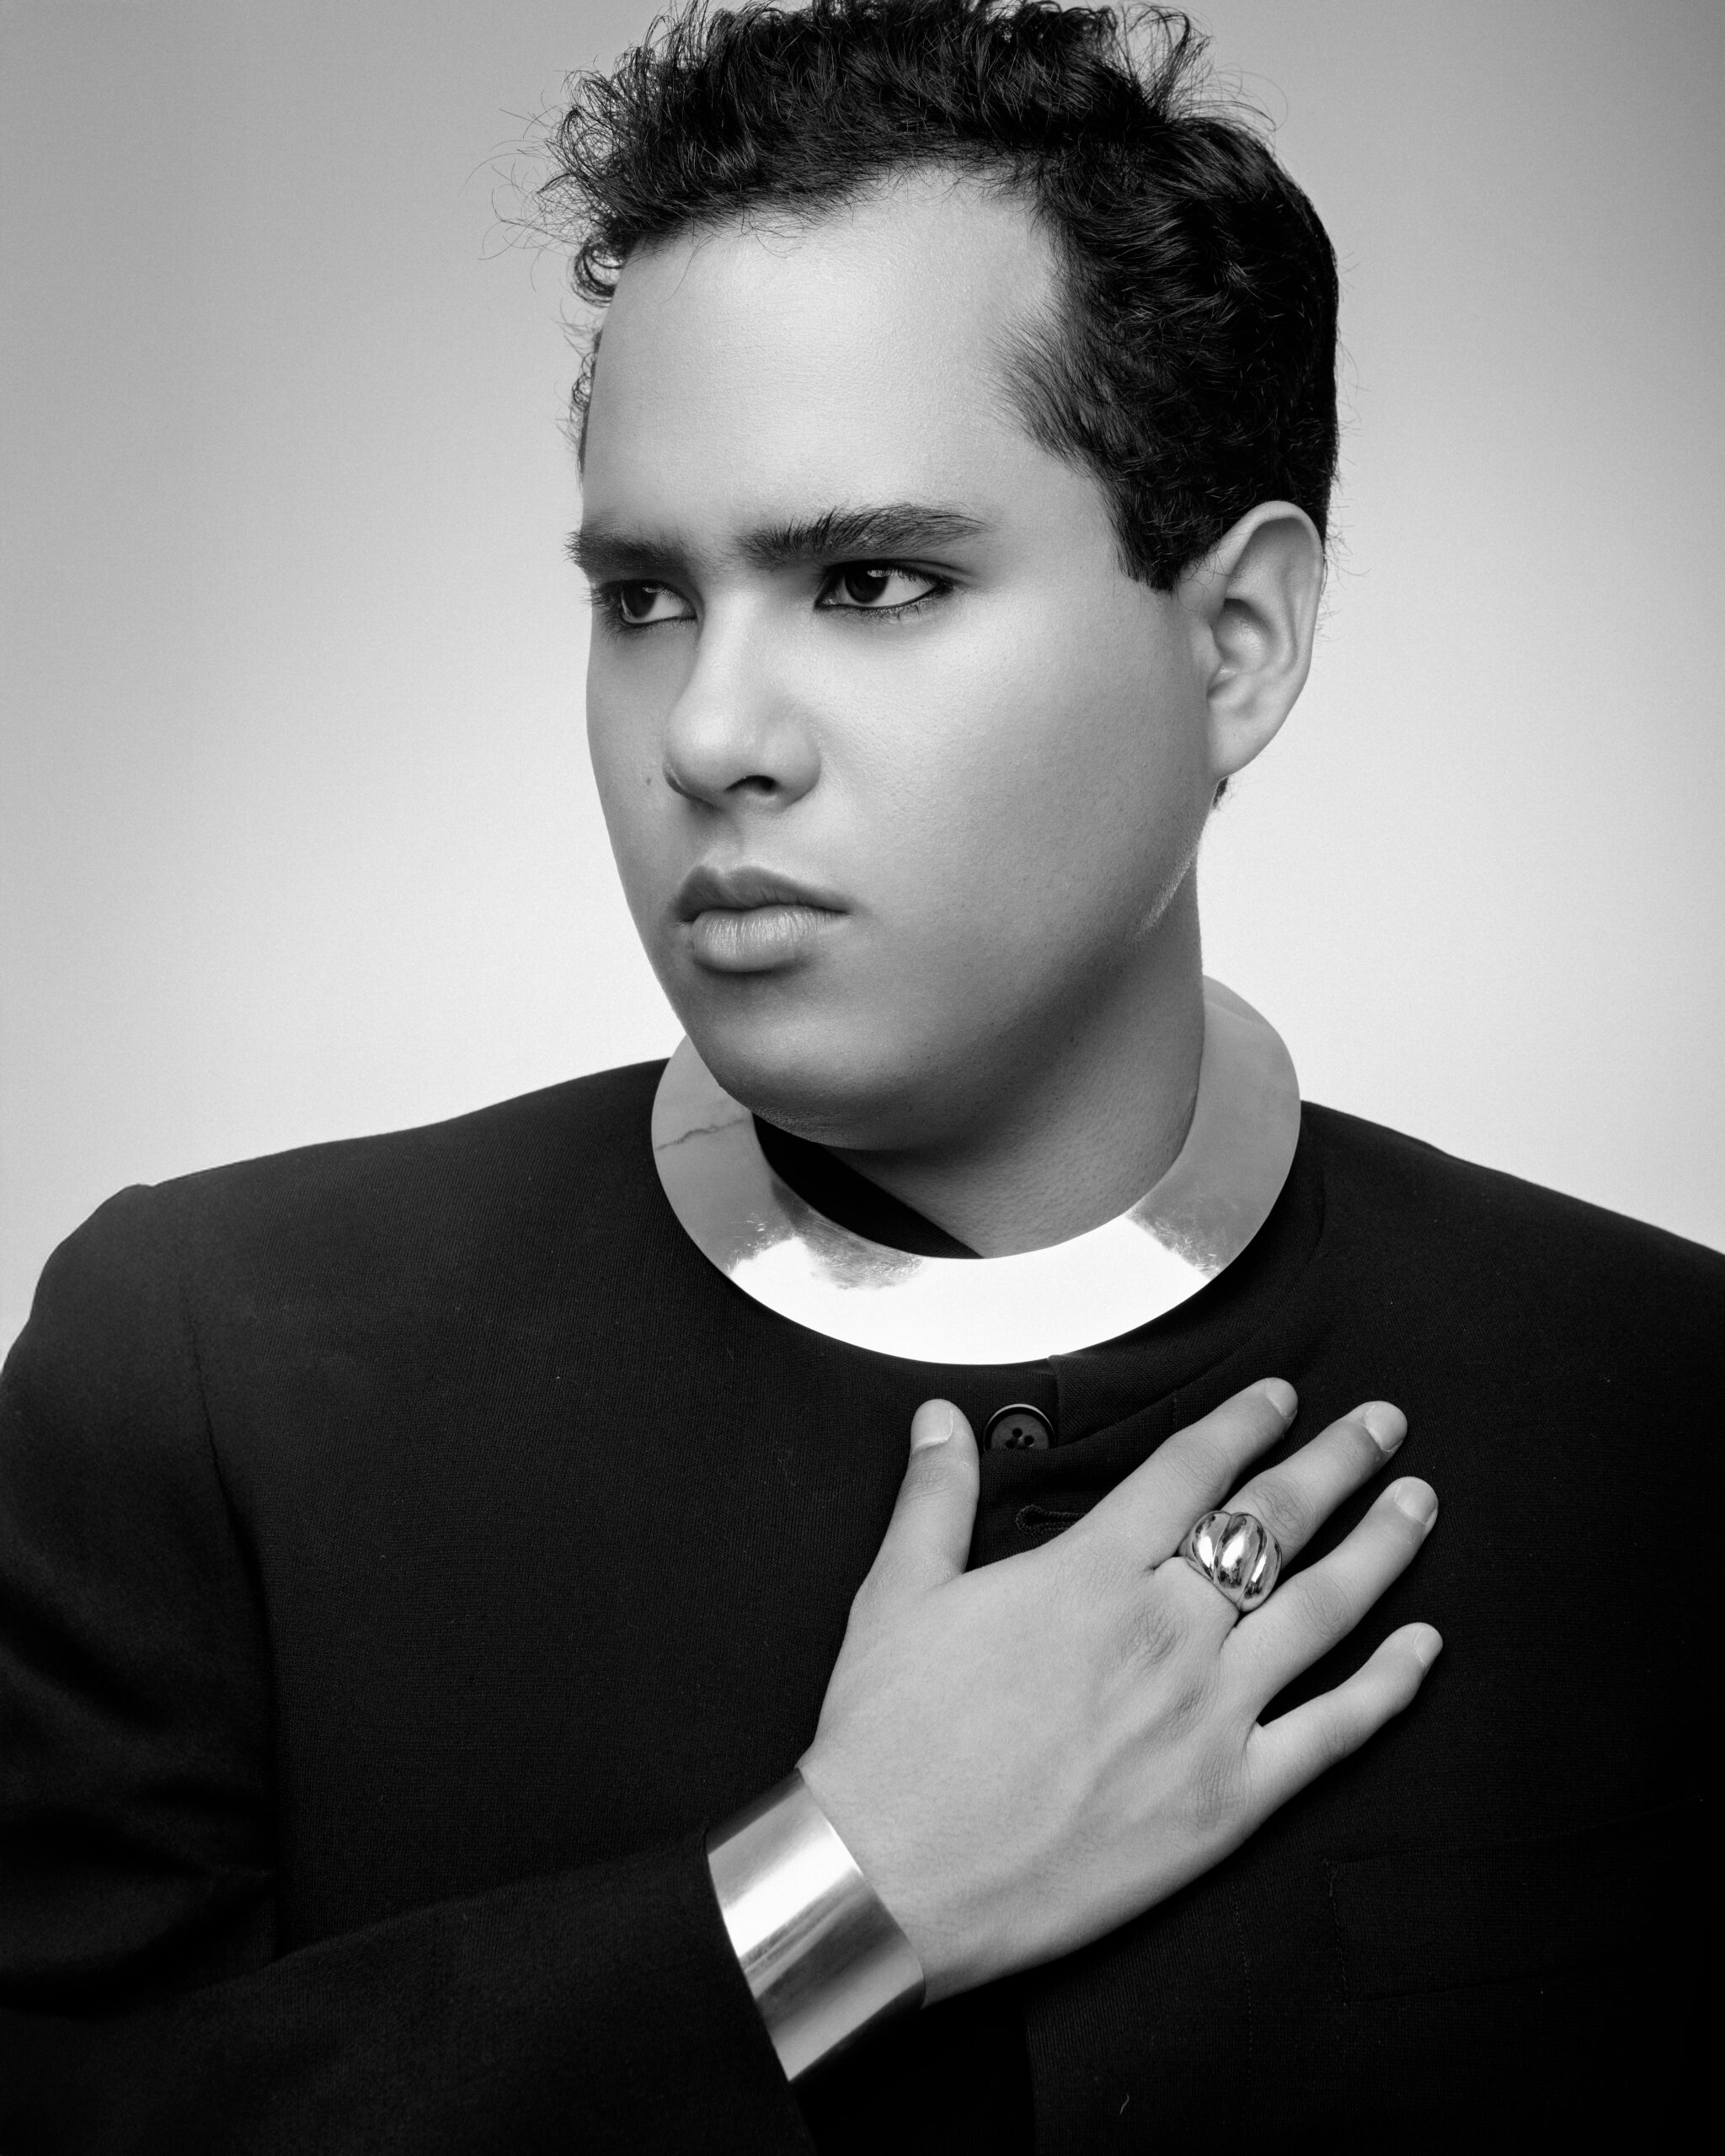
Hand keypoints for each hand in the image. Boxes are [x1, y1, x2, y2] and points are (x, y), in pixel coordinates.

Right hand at [798, 1379, 1439, 2001]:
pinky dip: (1388, 1686)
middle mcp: (1166, 1629)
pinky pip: (1333, 1733)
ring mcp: (1208, 1715)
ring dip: (1382, 1548)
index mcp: (1090, 1572)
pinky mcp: (1228, 1801)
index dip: (1244, 1423)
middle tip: (1384, 1423)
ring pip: (1323, 1609)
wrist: (894, 1877)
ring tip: (1420, 1505)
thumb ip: (934, 1496)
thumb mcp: (897, 1594)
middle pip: (1276, 1522)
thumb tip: (940, 1419)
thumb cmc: (890, 1739)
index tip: (1281, 1396)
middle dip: (1338, 1462)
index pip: (1192, 1472)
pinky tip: (1423, 1649)